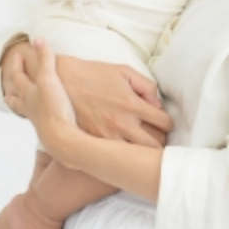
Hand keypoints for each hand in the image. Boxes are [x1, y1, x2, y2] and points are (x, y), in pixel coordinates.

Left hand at [8, 39, 77, 154]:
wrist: (61, 137)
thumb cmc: (53, 107)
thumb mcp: (49, 78)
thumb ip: (45, 58)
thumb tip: (38, 39)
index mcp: (27, 94)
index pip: (16, 77)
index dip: (16, 65)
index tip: (16, 55)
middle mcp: (29, 107)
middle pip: (14, 100)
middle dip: (11, 92)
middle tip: (8, 88)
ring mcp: (38, 120)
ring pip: (25, 111)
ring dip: (24, 105)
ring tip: (26, 103)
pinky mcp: (49, 129)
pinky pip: (40, 120)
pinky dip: (40, 116)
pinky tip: (46, 116)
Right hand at [58, 55, 172, 147]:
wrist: (61, 80)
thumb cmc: (94, 74)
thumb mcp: (125, 71)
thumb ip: (147, 86)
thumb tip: (157, 105)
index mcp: (132, 104)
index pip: (164, 123)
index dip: (167, 123)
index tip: (163, 123)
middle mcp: (121, 124)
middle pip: (154, 146)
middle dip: (159, 143)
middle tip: (156, 138)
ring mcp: (106, 137)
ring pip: (135, 157)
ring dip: (141, 153)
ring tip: (140, 147)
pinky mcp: (92, 143)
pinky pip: (113, 158)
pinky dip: (121, 156)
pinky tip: (121, 151)